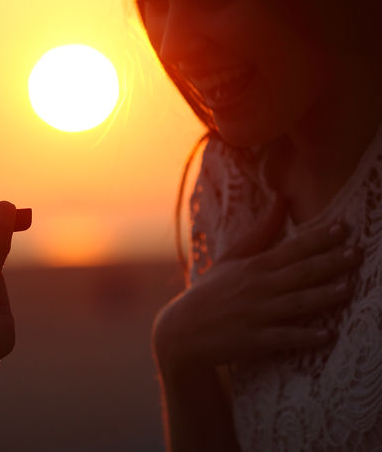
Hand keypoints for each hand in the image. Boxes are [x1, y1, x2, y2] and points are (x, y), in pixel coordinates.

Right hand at [153, 198, 360, 373]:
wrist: (184, 331)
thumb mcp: (231, 259)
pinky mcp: (255, 340)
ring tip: (349, 288)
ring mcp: (256, 314)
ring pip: (296, 303)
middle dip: (330, 262)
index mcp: (254, 267)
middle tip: (358, 253)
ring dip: (323, 296)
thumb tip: (281, 200)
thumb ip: (259, 232)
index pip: (291, 249)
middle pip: (299, 273)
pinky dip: (305, 336)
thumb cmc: (211, 292)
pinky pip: (284, 337)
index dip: (318, 238)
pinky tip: (327, 335)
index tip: (344, 227)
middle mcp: (257, 288)